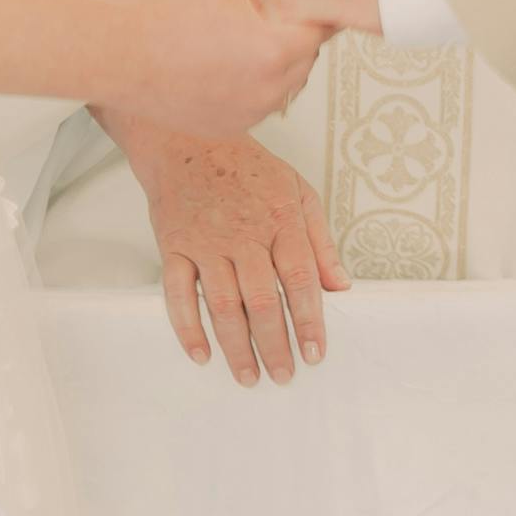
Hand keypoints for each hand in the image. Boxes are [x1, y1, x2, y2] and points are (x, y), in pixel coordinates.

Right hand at [107, 0, 325, 145]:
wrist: (112, 46)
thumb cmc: (157, 12)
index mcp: (274, 51)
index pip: (320, 25)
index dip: (304, 6)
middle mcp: (266, 92)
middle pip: (303, 56)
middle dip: (288, 32)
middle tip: (252, 12)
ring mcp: (247, 114)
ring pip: (283, 83)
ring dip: (271, 62)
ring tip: (233, 37)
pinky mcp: (227, 127)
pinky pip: (257, 105)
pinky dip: (249, 86)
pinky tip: (222, 63)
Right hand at [114, 126, 345, 381]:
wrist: (186, 138)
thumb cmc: (247, 169)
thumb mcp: (297, 191)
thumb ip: (320, 241)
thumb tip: (341, 285)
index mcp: (281, 220)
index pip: (301, 279)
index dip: (311, 320)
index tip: (316, 353)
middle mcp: (244, 235)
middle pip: (264, 301)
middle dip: (276, 344)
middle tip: (285, 376)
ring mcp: (206, 243)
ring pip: (224, 305)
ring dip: (237, 347)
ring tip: (250, 377)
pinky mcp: (174, 247)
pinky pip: (179, 295)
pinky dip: (188, 328)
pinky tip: (202, 355)